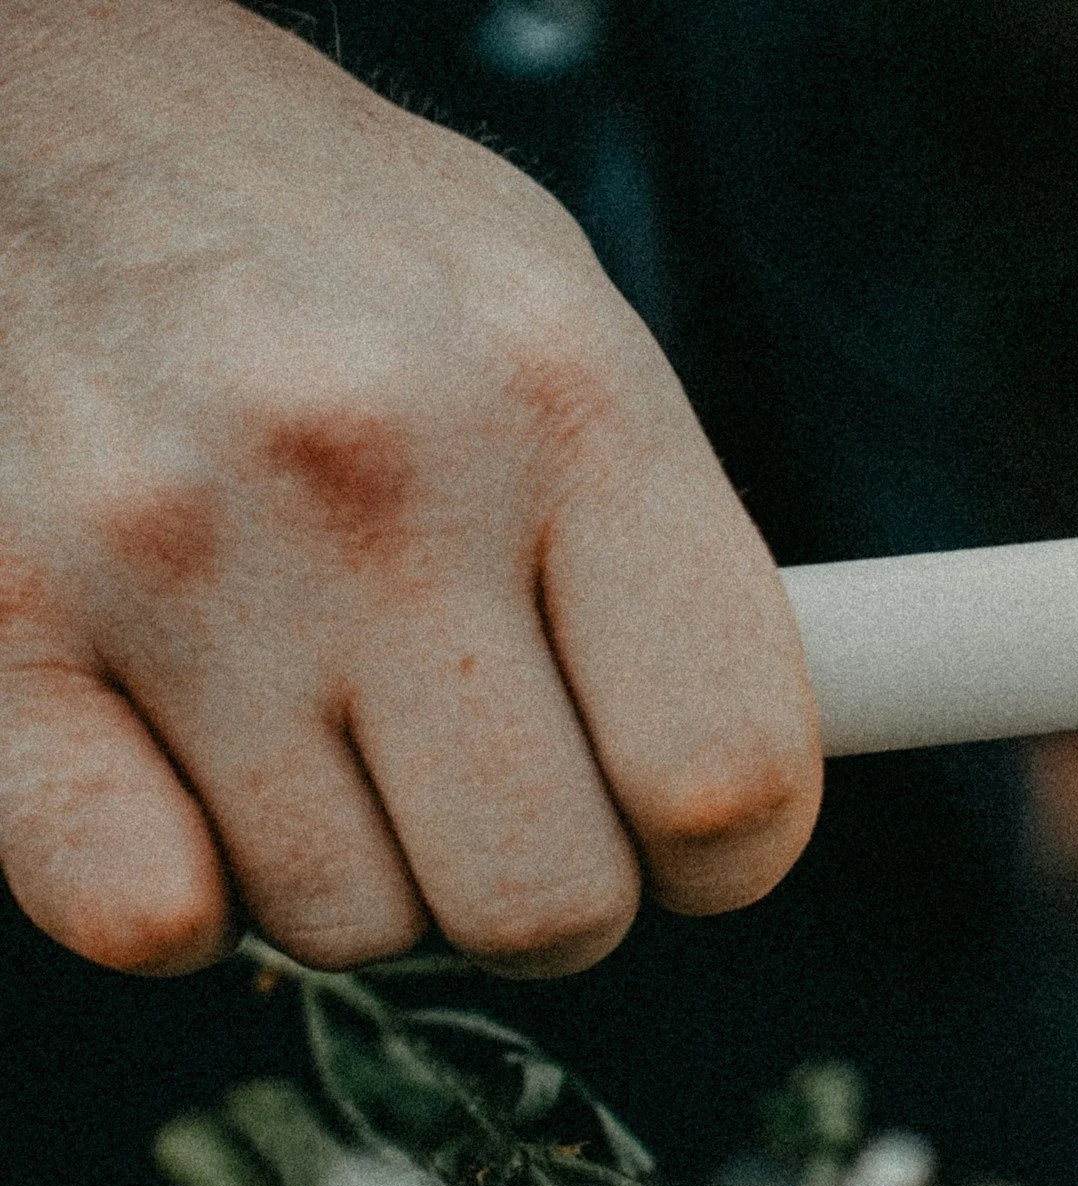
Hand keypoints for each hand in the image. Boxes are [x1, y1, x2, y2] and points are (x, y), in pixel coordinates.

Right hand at [0, 0, 820, 976]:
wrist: (58, 120)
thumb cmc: (356, 260)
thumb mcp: (574, 335)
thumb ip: (678, 563)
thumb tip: (753, 795)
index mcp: (572, 404)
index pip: (731, 773)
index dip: (732, 854)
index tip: (691, 836)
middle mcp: (380, 475)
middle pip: (551, 897)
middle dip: (553, 890)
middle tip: (507, 793)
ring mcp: (175, 551)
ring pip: (356, 922)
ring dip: (369, 873)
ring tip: (332, 725)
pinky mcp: (2, 617)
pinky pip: (140, 916)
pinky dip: (181, 903)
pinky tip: (194, 793)